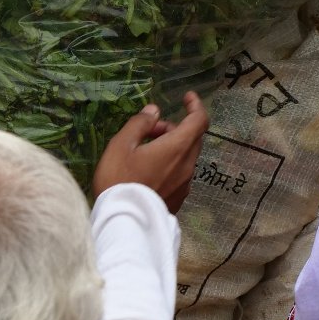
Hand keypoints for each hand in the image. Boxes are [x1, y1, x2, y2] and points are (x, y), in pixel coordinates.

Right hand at [91, 92, 208, 213]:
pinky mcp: (179, 198)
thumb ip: (140, 124)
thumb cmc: (119, 179)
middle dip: (174, 127)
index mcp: (177, 148)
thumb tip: (154, 111)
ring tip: (144, 151)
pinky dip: (170, 163)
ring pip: (186, 156)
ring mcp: (185, 184)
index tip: (186, 98)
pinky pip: (180, 172)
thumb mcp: (121, 145)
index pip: (200, 121)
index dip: (196, 105)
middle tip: (149, 130)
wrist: (123, 222)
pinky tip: (148, 171)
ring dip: (171, 146)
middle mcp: (187, 165)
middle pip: (192, 138)